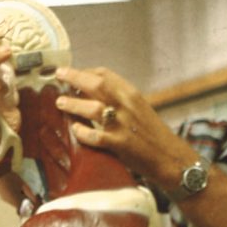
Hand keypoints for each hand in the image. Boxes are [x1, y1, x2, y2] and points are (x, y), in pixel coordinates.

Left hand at [53, 66, 197, 189]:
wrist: (168, 155)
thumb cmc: (150, 133)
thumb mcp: (137, 108)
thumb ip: (117, 99)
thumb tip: (90, 91)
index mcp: (131, 94)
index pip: (105, 74)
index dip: (85, 72)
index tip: (71, 74)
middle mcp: (127, 105)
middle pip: (96, 84)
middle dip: (74, 77)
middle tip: (59, 75)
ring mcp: (123, 124)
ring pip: (93, 108)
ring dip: (73, 104)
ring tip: (60, 102)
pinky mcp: (120, 144)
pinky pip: (95, 136)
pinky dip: (82, 132)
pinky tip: (74, 130)